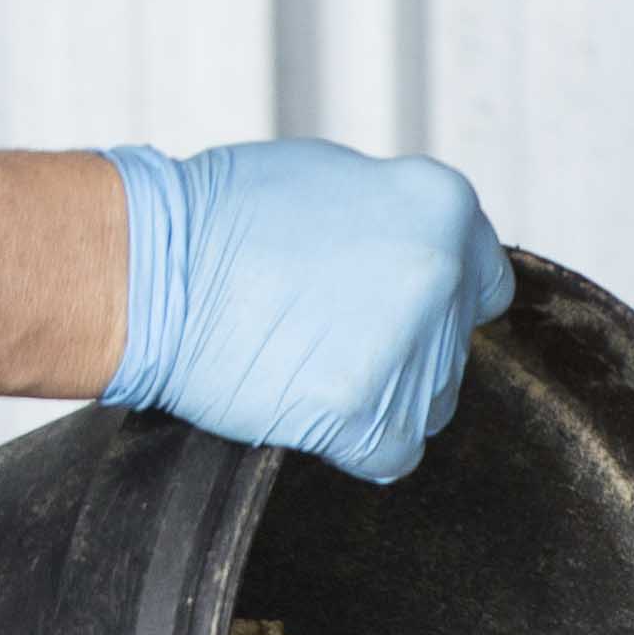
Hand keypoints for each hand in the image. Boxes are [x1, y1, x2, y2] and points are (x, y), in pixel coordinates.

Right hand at [104, 142, 515, 482]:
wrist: (149, 268)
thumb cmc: (220, 219)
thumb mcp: (334, 180)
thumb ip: (396, 224)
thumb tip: (427, 258)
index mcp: (441, 209)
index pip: (485, 281)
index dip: (442, 299)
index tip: (399, 307)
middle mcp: (440, 277)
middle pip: (453, 348)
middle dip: (405, 348)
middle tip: (330, 330)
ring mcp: (408, 351)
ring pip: (430, 403)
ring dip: (382, 394)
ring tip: (310, 357)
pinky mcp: (366, 415)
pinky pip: (394, 454)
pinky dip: (359, 444)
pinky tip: (311, 402)